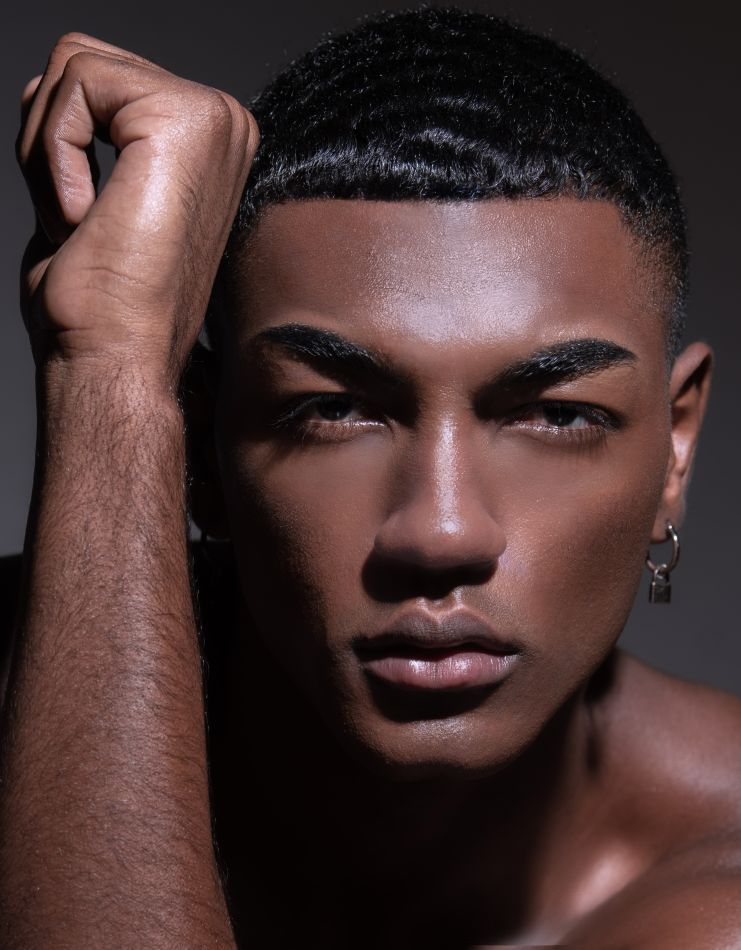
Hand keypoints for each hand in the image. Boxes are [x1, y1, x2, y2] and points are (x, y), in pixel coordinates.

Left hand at [17, 33, 257, 388]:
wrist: (116, 355)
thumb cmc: (100, 303)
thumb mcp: (92, 197)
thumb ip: (89, 137)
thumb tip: (55, 93)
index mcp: (209, 143)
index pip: (98, 80)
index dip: (56, 144)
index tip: (83, 222)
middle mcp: (224, 124)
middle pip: (82, 61)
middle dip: (47, 138)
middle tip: (76, 220)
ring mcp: (214, 118)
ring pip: (74, 65)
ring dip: (46, 149)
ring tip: (83, 220)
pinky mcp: (186, 119)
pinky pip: (77, 82)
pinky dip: (53, 152)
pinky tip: (86, 215)